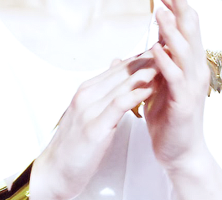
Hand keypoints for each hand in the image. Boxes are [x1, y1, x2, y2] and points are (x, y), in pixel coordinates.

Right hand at [31, 53, 156, 199]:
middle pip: (121, 72)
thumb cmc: (73, 144)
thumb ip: (102, 90)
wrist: (55, 170)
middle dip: (145, 61)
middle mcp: (86, 95)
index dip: (139, 58)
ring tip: (164, 64)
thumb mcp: (87, 111)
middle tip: (167, 50)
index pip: (117, 68)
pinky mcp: (94, 127)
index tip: (158, 51)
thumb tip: (115, 65)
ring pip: (121, 85)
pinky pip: (117, 105)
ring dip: (144, 73)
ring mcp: (88, 110)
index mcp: (86, 90)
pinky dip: (135, 94)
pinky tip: (149, 89)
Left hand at [144, 0, 209, 172]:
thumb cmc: (169, 117)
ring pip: (184, 51)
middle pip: (190, 33)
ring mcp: (191, 87)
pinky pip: (175, 78)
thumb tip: (147, 45)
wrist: (179, 153)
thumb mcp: (160, 84)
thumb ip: (156, 64)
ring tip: (160, 12)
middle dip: (180, 9)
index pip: (185, 29)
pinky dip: (166, 61)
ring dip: (171, 30)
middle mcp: (194, 71)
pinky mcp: (184, 103)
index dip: (177, 8)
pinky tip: (155, 48)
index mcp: (189, 64)